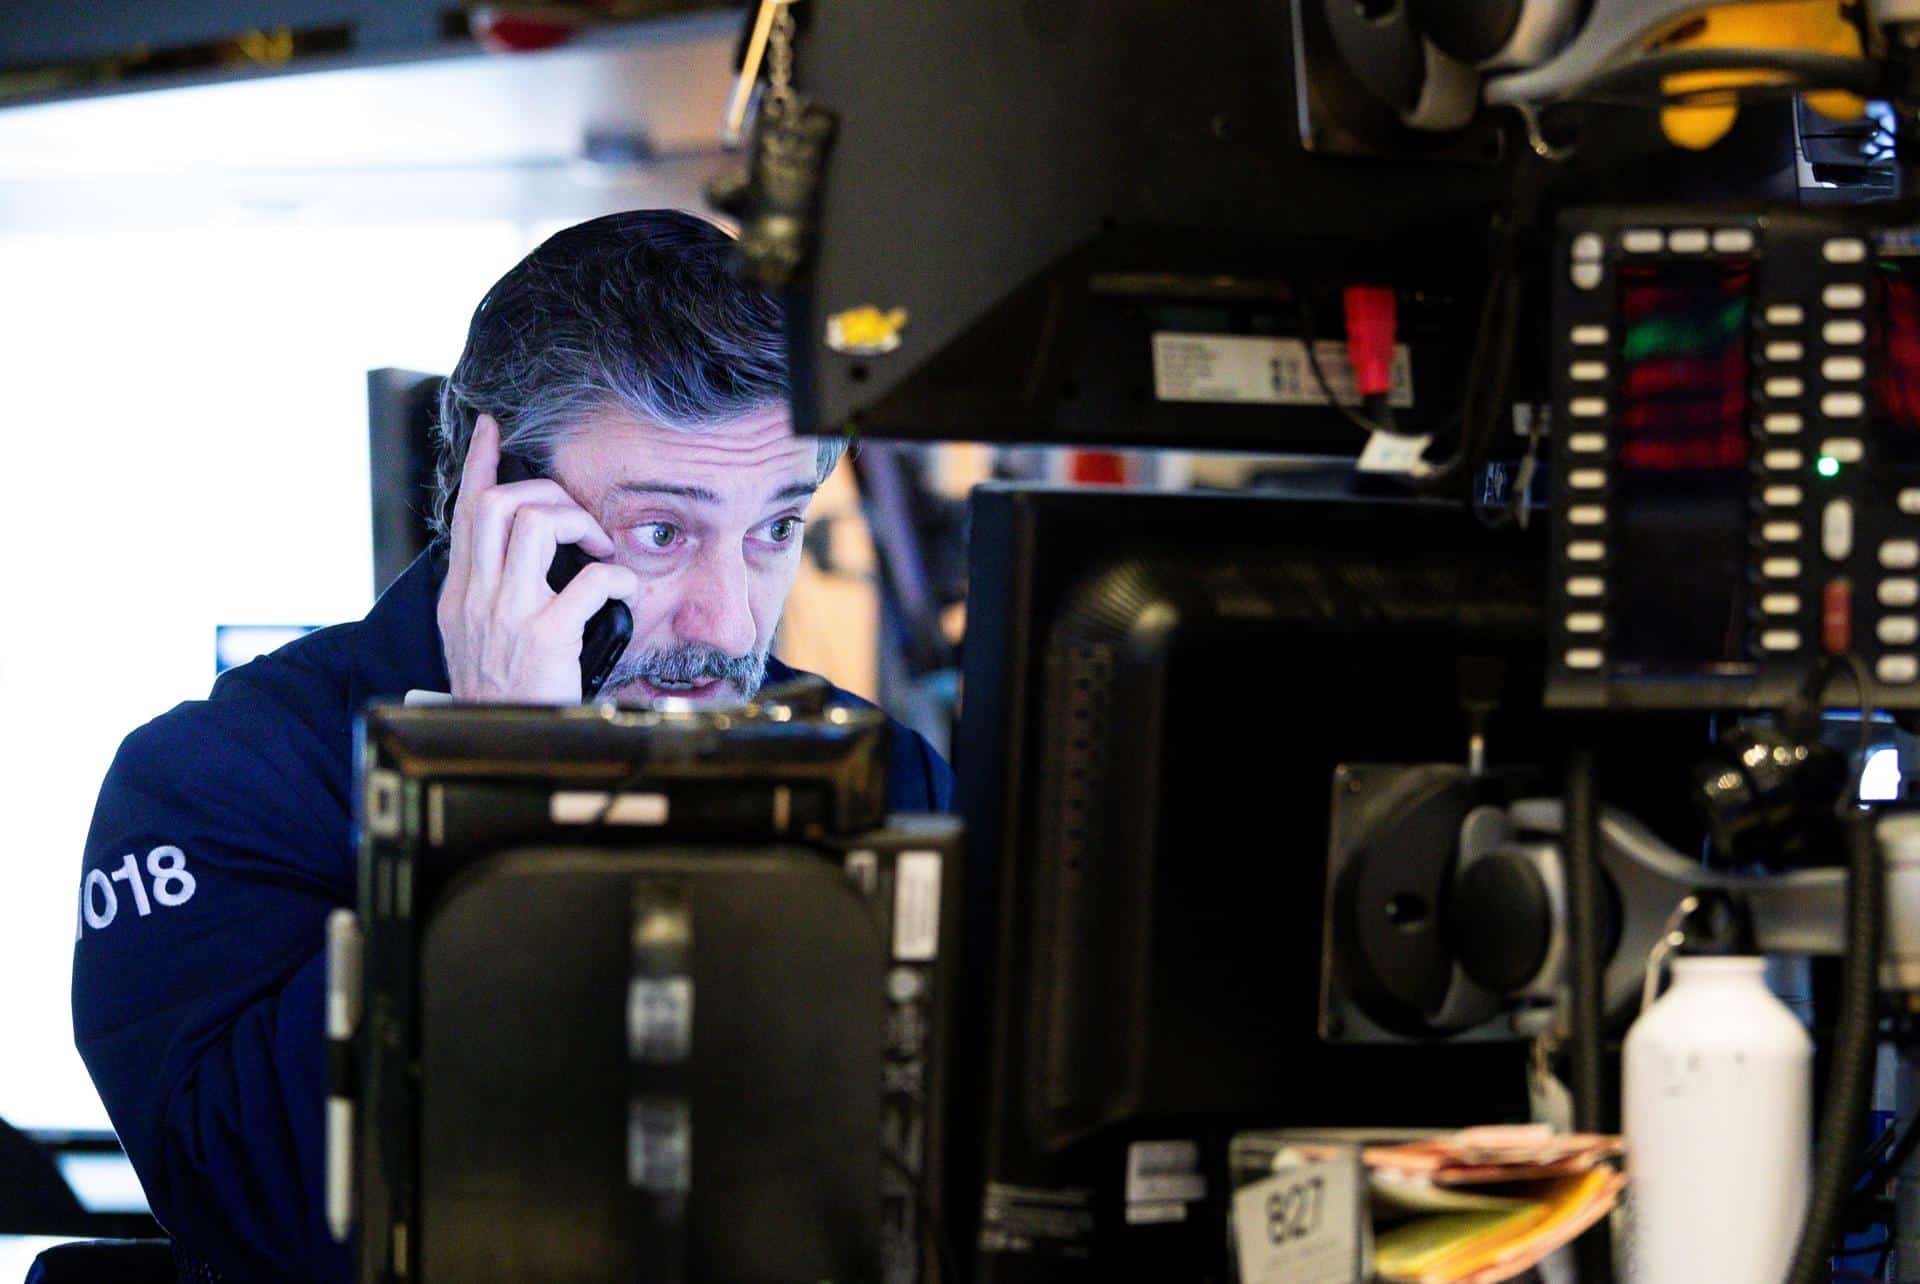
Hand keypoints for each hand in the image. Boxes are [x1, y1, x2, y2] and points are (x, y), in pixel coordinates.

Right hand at [437, 414, 638, 702]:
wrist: (500, 748)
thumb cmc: (504, 696)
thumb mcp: (475, 640)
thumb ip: (491, 595)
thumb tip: (516, 554)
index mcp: (459, 595)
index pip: (465, 513)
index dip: (479, 464)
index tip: (492, 429)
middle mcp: (476, 597)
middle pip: (499, 503)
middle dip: (546, 492)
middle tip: (579, 519)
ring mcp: (508, 615)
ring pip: (535, 521)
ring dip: (579, 521)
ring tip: (600, 548)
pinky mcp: (544, 637)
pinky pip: (590, 579)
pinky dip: (617, 575)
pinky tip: (624, 590)